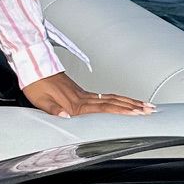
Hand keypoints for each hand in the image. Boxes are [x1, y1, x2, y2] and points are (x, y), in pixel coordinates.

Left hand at [20, 72, 152, 117]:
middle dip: (133, 106)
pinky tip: (122, 102)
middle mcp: (83, 98)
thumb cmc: (35, 83)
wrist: (32, 66)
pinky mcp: (79, 91)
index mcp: (76, 103)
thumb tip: (66, 117)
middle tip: (151, 110)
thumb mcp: (39, 100)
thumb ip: (53, 109)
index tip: (138, 113)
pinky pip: (103, 97)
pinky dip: (116, 99)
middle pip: (113, 102)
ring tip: (144, 105)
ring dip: (128, 102)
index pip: (104, 108)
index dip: (122, 111)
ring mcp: (83, 94)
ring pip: (111, 98)